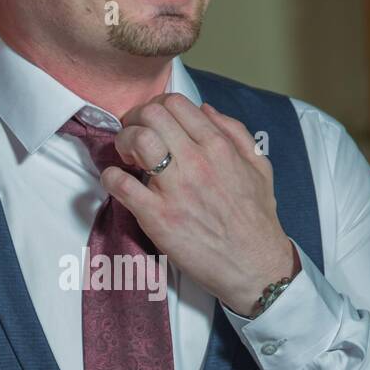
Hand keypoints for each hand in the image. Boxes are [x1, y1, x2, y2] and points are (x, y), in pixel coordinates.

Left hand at [107, 93, 296, 317]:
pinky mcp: (158, 218)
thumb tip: (205, 109)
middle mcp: (196, 162)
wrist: (255, 266)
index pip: (175, 103)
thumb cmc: (257, 219)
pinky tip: (116, 182)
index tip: (151, 123)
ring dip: (123, 142)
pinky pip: (122, 185)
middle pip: (151, 114)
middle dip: (134, 119)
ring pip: (137, 140)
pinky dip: (111, 178)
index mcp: (219, 147)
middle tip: (133, 136)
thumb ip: (234, 132)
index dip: (155, 107)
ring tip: (126, 157)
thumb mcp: (258, 166)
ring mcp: (175, 189)